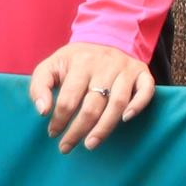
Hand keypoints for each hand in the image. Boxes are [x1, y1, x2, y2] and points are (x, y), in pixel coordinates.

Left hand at [29, 40, 153, 151]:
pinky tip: (126, 120)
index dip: (60, 119)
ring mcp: (126, 68)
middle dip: (78, 129)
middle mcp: (105, 64)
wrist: (105, 38)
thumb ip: (39, 86)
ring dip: (104, 127)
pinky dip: (138, 106)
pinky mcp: (142, 72)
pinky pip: (146, 91)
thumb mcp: (51, 66)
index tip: (53, 133)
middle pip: (93, 104)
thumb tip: (43, 111)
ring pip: (117, 103)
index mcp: (81, 61)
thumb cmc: (74, 60)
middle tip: (67, 147)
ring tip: (91, 144)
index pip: (69, 97)